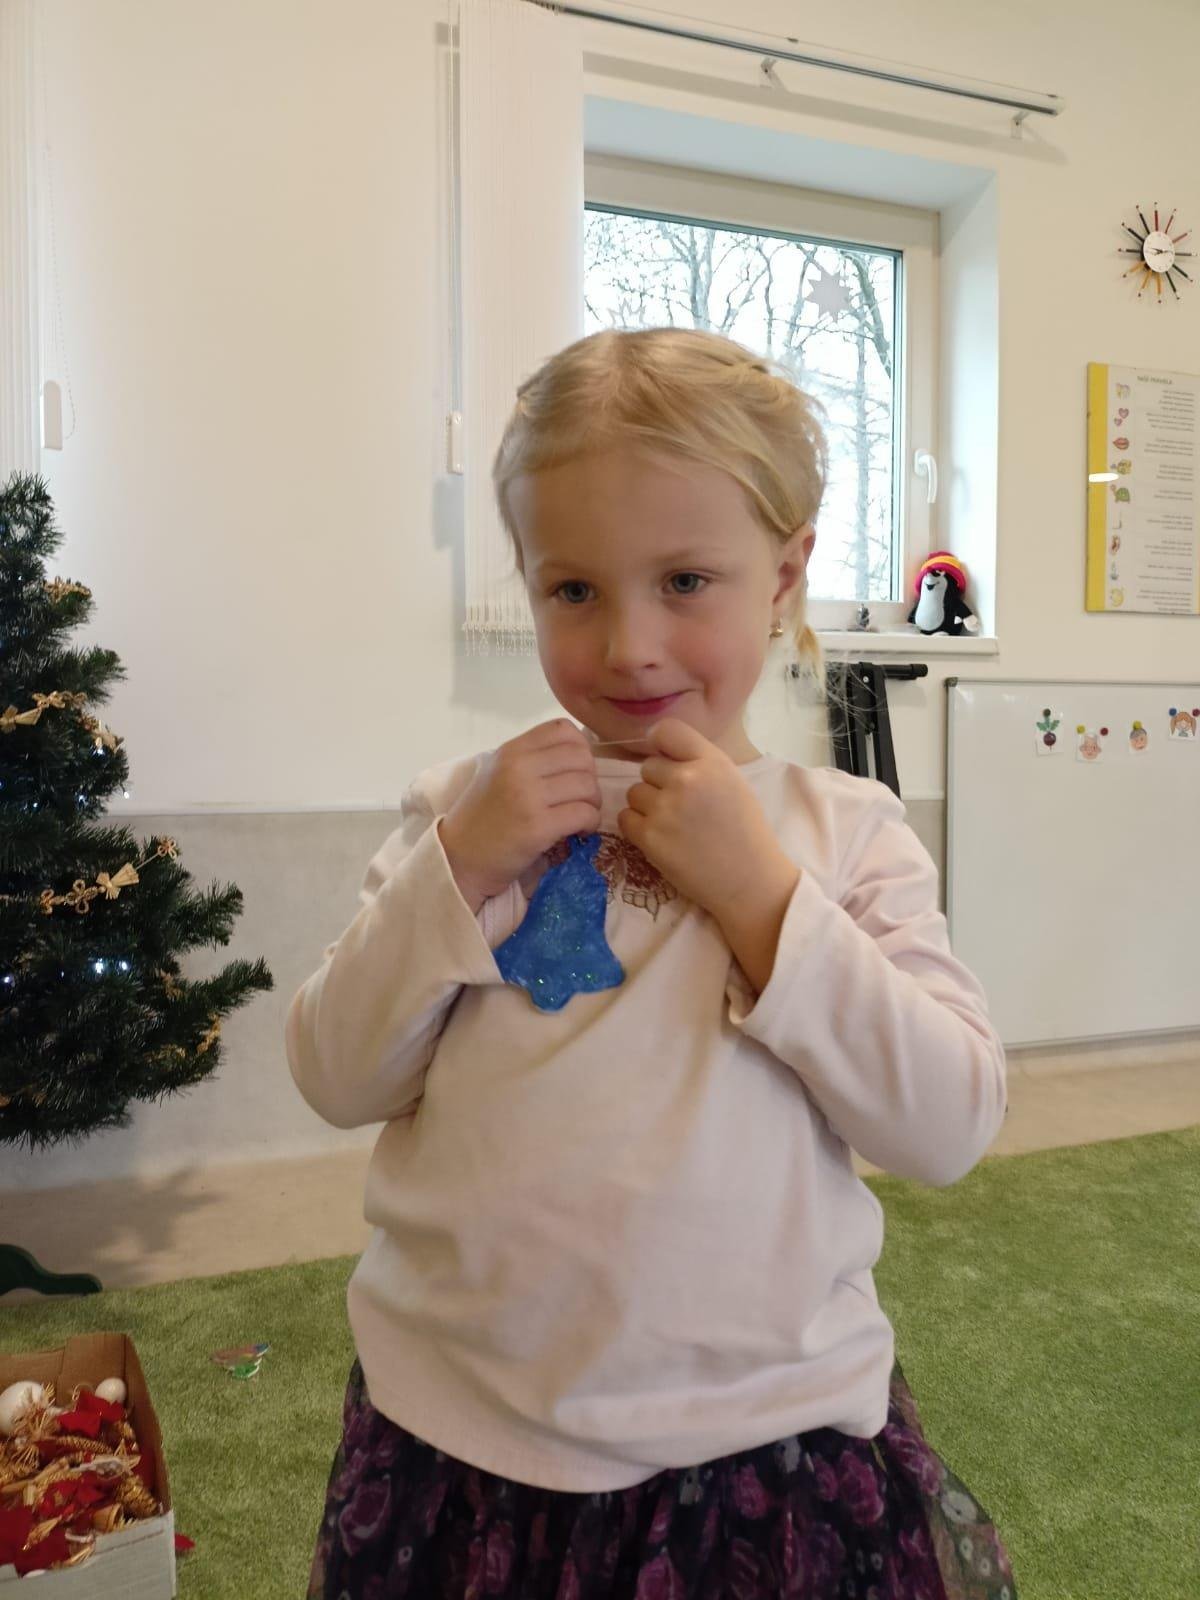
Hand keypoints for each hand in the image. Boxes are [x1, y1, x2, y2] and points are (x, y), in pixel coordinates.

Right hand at [439, 719, 600, 909]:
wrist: (460, 858)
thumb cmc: (483, 817)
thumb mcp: (498, 773)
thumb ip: (531, 758)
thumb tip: (579, 754)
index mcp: (511, 750)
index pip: (562, 729)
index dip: (580, 749)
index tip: (575, 772)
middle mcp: (518, 766)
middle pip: (581, 757)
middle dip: (591, 779)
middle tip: (581, 799)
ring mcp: (528, 796)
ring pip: (587, 785)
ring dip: (592, 804)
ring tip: (580, 817)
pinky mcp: (538, 826)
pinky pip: (584, 813)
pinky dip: (589, 823)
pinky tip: (578, 832)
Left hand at [618, 718, 794, 922]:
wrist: (749, 880)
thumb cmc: (744, 830)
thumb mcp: (732, 781)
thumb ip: (699, 761)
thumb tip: (660, 751)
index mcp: (711, 762)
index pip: (666, 729)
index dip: (660, 743)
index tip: (665, 759)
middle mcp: (686, 779)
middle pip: (647, 767)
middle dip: (659, 784)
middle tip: (680, 806)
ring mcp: (665, 808)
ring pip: (634, 793)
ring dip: (647, 806)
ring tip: (672, 825)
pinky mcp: (649, 837)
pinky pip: (625, 818)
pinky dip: (638, 827)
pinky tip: (661, 837)